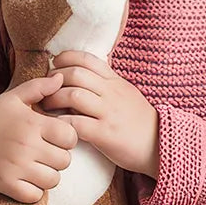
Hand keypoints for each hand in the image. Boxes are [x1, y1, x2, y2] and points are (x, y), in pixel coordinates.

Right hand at [0, 75, 78, 203]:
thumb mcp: (14, 97)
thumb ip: (40, 87)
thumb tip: (61, 77)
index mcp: (33, 123)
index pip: (71, 137)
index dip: (67, 138)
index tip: (56, 138)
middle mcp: (26, 144)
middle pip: (65, 161)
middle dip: (59, 157)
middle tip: (47, 153)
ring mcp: (15, 166)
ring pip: (53, 180)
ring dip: (48, 175)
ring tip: (38, 167)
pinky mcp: (5, 184)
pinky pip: (34, 195)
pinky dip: (34, 191)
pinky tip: (27, 180)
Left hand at [45, 50, 159, 177]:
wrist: (161, 146)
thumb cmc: (139, 122)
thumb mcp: (126, 94)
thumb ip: (107, 82)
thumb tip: (85, 71)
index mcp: (115, 82)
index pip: (87, 59)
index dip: (66, 58)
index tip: (54, 66)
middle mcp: (112, 93)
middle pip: (75, 74)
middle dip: (54, 80)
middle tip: (44, 90)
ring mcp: (109, 113)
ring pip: (73, 95)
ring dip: (53, 100)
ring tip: (46, 108)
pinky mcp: (105, 134)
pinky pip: (76, 123)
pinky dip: (60, 123)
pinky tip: (55, 126)